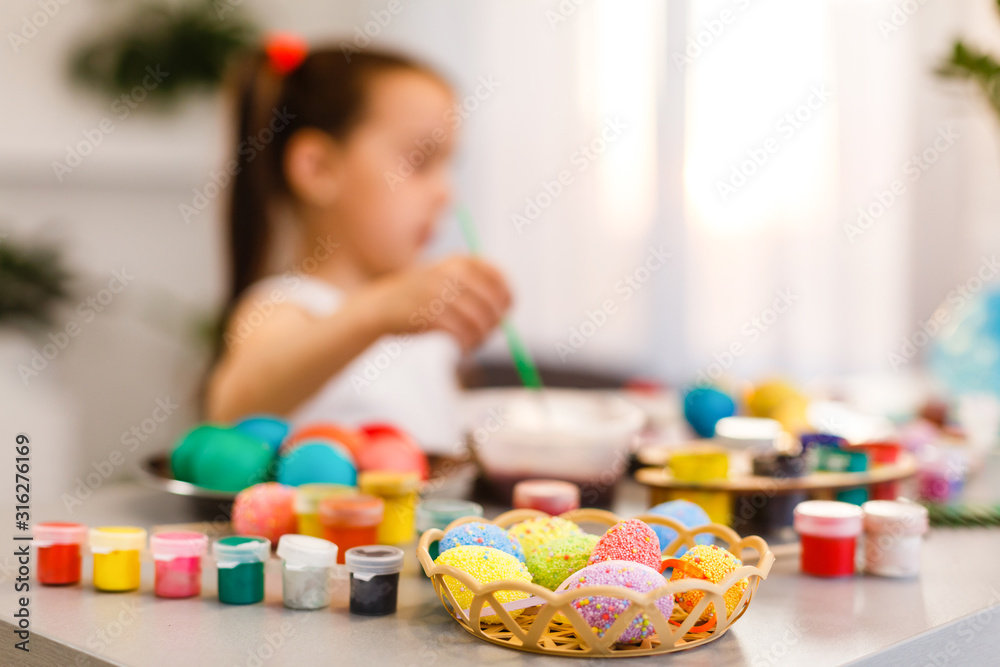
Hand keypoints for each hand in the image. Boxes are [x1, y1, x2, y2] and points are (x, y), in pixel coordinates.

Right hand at [368, 255, 511, 350]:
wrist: (382, 306)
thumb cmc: (423, 297)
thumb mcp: (448, 280)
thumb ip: (478, 290)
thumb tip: (508, 313)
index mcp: (459, 262)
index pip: (498, 280)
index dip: (506, 300)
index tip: (503, 314)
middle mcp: (451, 274)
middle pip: (492, 304)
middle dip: (495, 324)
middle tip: (486, 335)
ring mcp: (439, 293)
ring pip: (478, 322)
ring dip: (480, 338)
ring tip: (473, 344)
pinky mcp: (429, 315)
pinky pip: (461, 335)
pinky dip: (466, 346)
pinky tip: (462, 349)